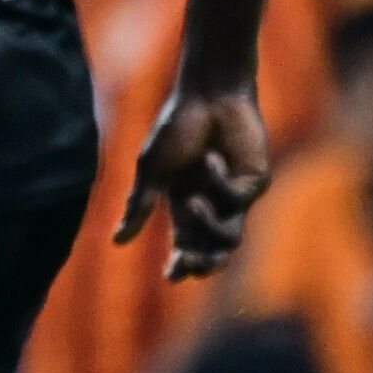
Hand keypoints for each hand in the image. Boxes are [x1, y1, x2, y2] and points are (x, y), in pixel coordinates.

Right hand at [117, 78, 268, 279]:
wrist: (209, 96)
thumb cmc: (176, 128)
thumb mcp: (151, 170)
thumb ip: (138, 206)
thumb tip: (117, 241)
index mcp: (183, 204)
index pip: (185, 246)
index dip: (181, 264)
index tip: (172, 276)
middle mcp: (211, 205)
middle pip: (211, 250)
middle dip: (202, 263)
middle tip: (191, 263)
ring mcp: (234, 195)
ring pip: (231, 237)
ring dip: (212, 229)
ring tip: (194, 203)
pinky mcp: (254, 181)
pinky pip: (237, 199)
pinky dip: (220, 182)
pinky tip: (211, 159)